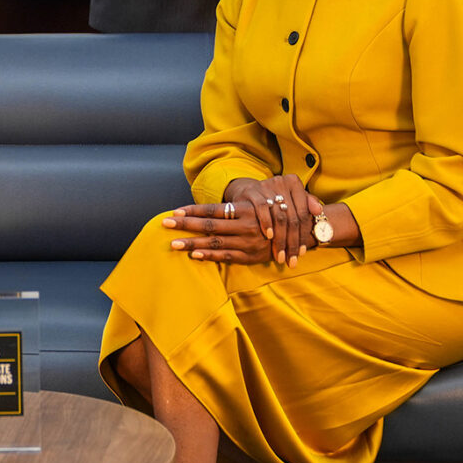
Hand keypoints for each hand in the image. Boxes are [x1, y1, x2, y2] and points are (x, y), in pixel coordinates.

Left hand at [160, 203, 274, 264]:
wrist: (297, 234)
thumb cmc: (271, 217)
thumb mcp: (257, 206)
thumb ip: (235, 207)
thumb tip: (209, 207)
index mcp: (244, 209)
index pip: (212, 209)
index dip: (193, 211)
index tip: (175, 211)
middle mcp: (244, 225)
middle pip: (209, 225)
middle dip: (185, 224)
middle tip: (165, 223)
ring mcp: (246, 242)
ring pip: (214, 242)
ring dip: (192, 243)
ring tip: (173, 243)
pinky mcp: (249, 256)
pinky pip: (226, 256)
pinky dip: (209, 255)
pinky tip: (194, 254)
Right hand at [223, 174, 318, 266]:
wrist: (250, 192)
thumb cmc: (276, 199)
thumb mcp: (292, 199)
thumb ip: (308, 204)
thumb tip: (319, 211)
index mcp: (294, 182)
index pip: (302, 214)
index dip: (303, 235)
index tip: (301, 253)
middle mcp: (281, 182)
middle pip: (291, 218)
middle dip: (292, 242)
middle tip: (291, 259)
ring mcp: (266, 186)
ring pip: (278, 217)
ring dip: (280, 239)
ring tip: (280, 255)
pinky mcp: (252, 192)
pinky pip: (261, 209)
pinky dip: (266, 224)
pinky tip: (269, 237)